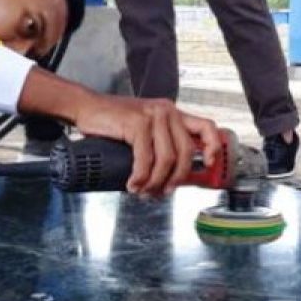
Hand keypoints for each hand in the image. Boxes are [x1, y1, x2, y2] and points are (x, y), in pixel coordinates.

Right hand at [70, 96, 221, 195]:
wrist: (87, 108)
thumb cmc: (114, 122)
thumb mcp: (144, 129)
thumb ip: (160, 143)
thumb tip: (174, 177)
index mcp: (173, 113)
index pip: (206, 127)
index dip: (213, 147)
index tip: (211, 165)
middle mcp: (167, 111)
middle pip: (186, 152)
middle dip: (177, 178)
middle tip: (163, 192)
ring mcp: (153, 115)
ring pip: (167, 159)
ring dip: (156, 182)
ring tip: (143, 190)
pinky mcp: (137, 122)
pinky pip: (146, 158)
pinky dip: (140, 177)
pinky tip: (133, 184)